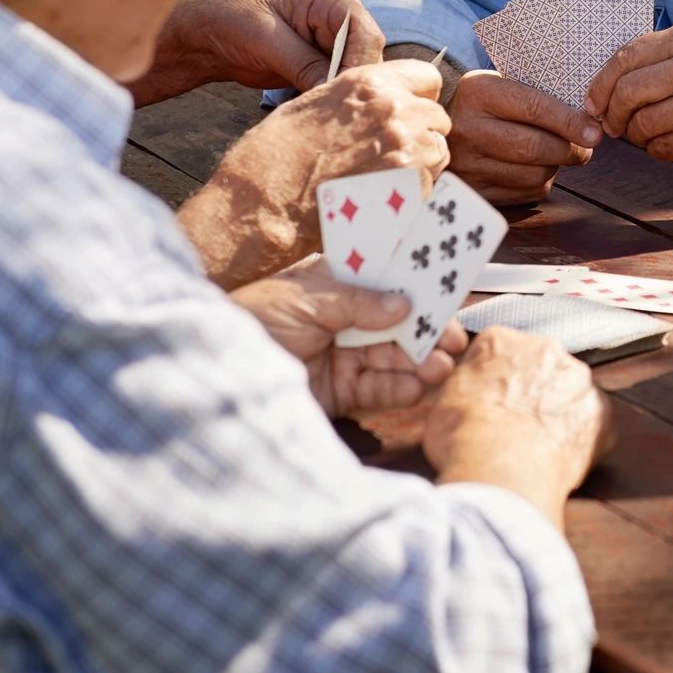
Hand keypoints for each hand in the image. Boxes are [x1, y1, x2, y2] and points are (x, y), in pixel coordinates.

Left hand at [138, 0, 384, 104]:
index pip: (365, 34)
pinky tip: (321, 117)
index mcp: (333, 2)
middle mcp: (342, 23)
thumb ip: (304, 64)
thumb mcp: (268, 40)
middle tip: (338, 113)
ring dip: (343, 96)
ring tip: (329, 119)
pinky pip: (338, 88)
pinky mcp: (324, 70)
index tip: (340, 92)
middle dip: (353, 84)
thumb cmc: (235, 22)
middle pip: (367, 58)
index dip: (359, 64)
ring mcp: (335, 48)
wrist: (212, 36)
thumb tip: (333, 92)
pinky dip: (331, 102)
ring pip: (357, 77)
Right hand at [180, 58, 451, 286]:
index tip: (408, 112)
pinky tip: (383, 198)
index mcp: (368, 83)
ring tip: (385, 179)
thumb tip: (379, 102)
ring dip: (421, 163)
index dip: (419, 96)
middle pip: (437, 116)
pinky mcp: (411, 189)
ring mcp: (407, 150)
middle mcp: (395, 110)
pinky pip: (431, 185)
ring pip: (439, 151)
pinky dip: (414, 192)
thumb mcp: (313, 104)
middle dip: (422, 132)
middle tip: (392, 153)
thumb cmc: (275, 157)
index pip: (427, 76)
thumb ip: (357, 99)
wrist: (263, 206)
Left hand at [231, 255, 467, 416]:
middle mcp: (343, 320)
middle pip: (396, 323)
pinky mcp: (340, 393)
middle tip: (455, 338)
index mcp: (333, 285)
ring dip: (420, 361)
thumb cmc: (254, 320)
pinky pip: (377, 390)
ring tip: (441, 365)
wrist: (218, 373)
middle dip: (426, 329)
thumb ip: (358, 302)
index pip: (382, 280)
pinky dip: (399, 389)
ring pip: (392, 358)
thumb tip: (404, 304)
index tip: (448, 287)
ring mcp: (343, 356)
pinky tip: (418, 387)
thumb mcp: (306, 298)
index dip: (415, 283)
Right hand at [424, 327, 612, 529]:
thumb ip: (461, 384)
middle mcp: (546, 350)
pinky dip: (579, 441)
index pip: (499, 351)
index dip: (493, 380)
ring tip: (536, 447)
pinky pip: (592, 426)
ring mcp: (578, 382)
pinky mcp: (602, 416)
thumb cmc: (464, 437)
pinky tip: (559, 461)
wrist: (501, 470)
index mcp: (502, 340)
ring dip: (558, 413)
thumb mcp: (439, 401)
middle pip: (539, 366)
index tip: (489, 402)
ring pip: (569, 393)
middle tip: (514, 425)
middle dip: (530, 391)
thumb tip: (467, 389)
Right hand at [447, 70, 598, 204]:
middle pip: (535, 147)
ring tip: (558, 154)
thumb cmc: (484, 103)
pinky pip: (524, 193)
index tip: (594, 132)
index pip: (534, 108)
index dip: (570, 122)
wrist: (438, 126)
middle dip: (570, 150)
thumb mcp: (500, 84)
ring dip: (556, 167)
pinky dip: (540, 182)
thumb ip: (539, 95)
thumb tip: (588, 120)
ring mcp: (468, 164)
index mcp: (478, 92)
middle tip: (585, 148)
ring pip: (533, 174)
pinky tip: (536, 168)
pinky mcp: (474, 191)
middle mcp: (469, 129)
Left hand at [584, 18, 672, 166]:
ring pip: (643, 125)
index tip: (593, 103)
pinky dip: (657, 150)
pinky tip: (669, 144)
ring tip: (648, 135)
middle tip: (614, 126)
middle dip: (612, 114)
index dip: (600, 85)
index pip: (626, 58)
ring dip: (636, 137)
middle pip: (628, 92)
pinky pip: (664, 148)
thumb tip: (607, 83)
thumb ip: (663, 57)